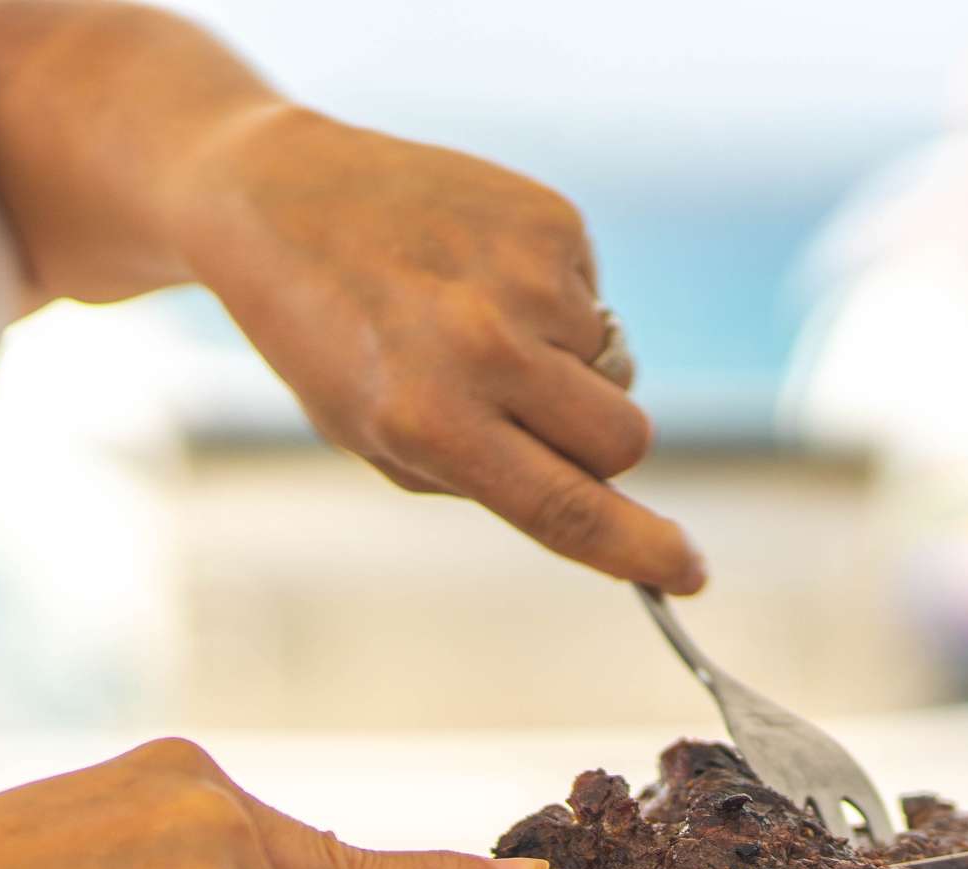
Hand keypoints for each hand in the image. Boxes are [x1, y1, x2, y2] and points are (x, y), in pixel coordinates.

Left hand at [182, 108, 704, 592]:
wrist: (279, 197)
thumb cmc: (329, 338)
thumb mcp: (378, 437)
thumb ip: (486, 478)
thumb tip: (606, 498)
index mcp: (430, 422)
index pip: (569, 508)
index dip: (641, 551)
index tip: (688, 572)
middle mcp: (482, 349)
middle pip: (623, 441)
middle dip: (599, 447)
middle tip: (535, 418)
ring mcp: (524, 276)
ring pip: (615, 371)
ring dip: (569, 366)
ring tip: (479, 323)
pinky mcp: (550, 220)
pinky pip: (596, 300)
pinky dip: (555, 302)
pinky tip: (482, 274)